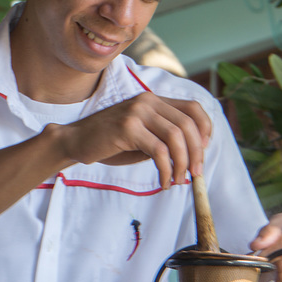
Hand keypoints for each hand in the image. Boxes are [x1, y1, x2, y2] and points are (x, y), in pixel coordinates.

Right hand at [56, 92, 210, 188]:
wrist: (75, 140)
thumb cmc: (110, 141)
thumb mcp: (142, 135)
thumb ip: (164, 137)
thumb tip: (195, 154)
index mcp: (153, 100)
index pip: (193, 108)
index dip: (205, 130)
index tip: (203, 152)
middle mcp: (147, 101)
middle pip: (187, 125)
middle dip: (196, 153)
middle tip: (194, 174)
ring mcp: (137, 112)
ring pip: (175, 138)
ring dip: (182, 164)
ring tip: (178, 180)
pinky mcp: (127, 127)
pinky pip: (158, 151)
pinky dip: (166, 170)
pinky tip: (163, 182)